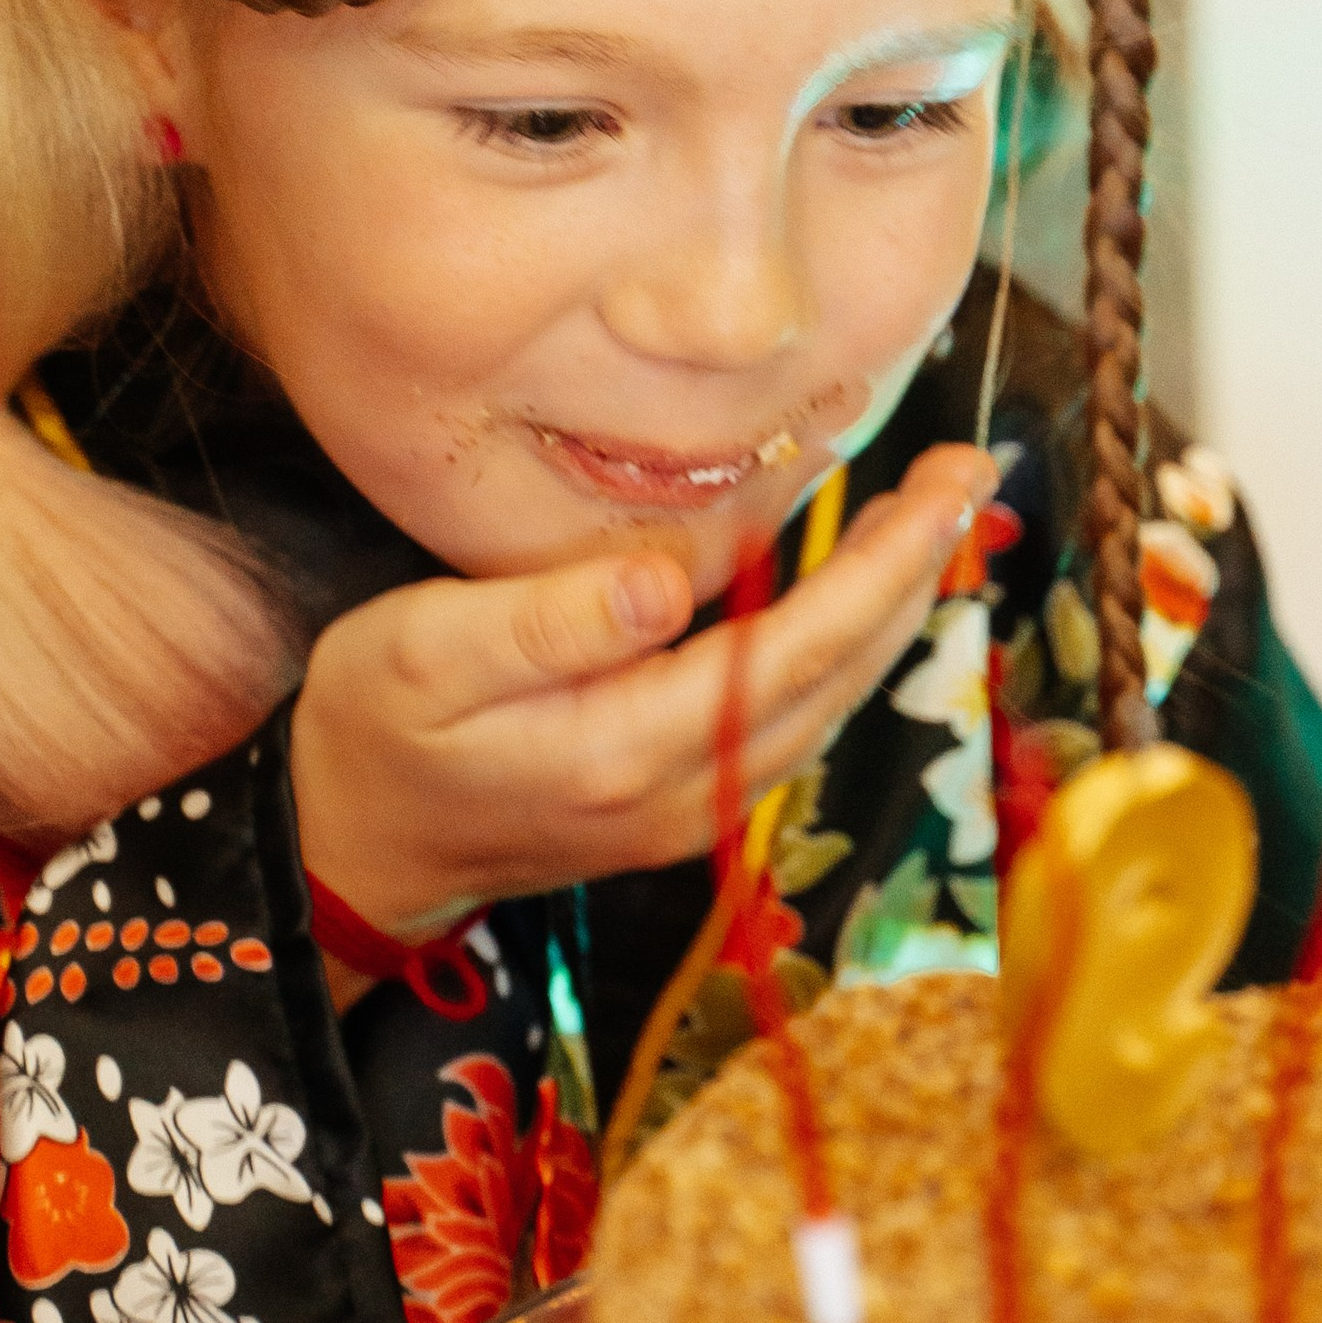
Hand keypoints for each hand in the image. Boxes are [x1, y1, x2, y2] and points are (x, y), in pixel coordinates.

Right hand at [289, 443, 994, 978]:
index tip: (945, 480)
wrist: (352, 853)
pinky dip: (847, 650)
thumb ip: (542, 621)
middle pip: (839, 677)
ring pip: (832, 704)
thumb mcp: (420, 655)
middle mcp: (684, 794)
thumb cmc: (374, 734)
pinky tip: (865, 592)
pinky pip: (798, 719)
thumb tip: (664, 583)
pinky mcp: (686, 806)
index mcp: (627, 748)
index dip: (883, 563)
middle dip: (916, 571)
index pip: (795, 646)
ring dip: (894, 611)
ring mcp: (693, 810)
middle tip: (969, 469)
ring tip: (938, 514)